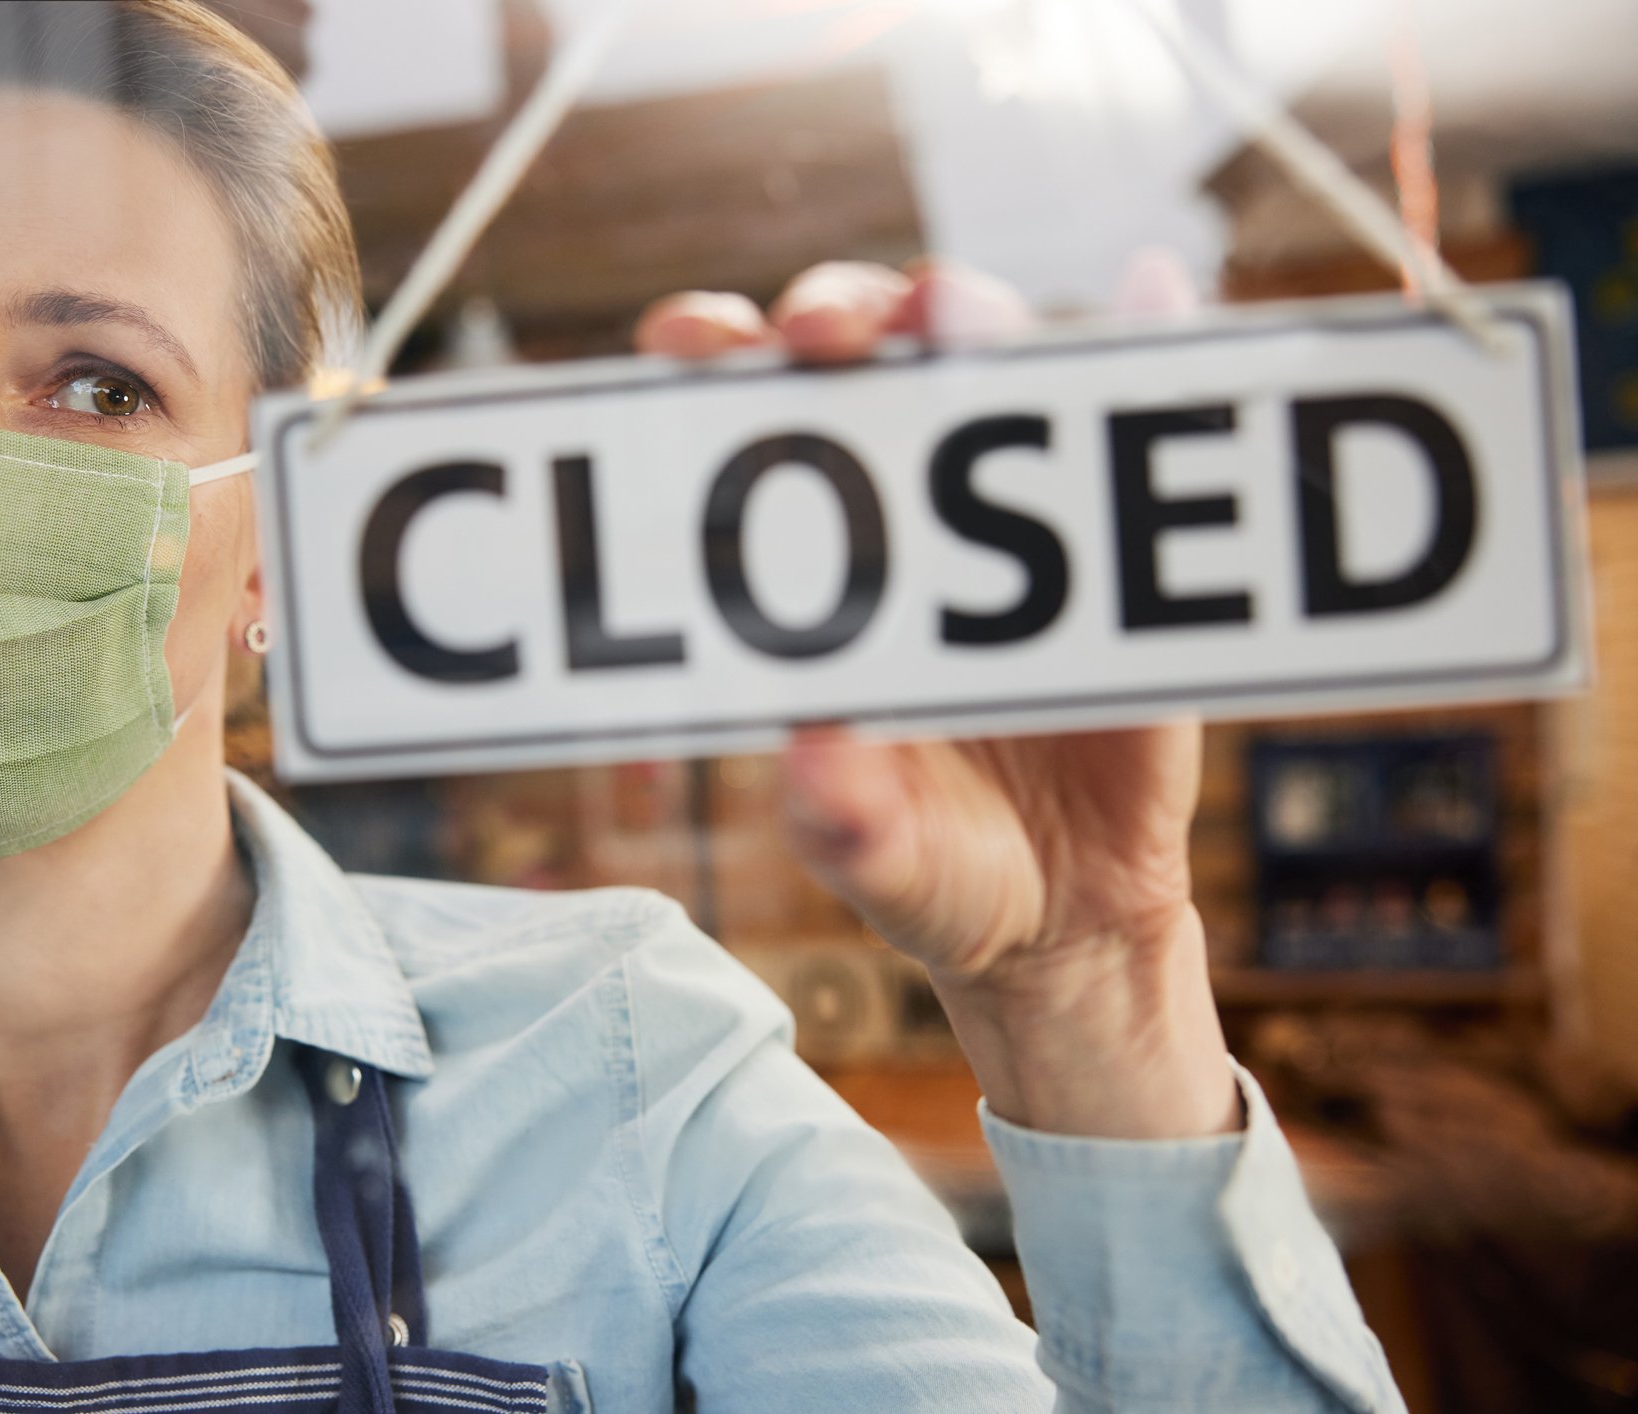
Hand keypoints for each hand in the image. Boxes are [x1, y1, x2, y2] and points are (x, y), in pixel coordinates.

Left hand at [635, 256, 1239, 1138]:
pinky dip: (1150, 337)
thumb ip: (841, 819)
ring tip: (953, 318)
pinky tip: (1156, 284)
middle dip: (836, 314)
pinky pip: (1139, 416)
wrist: (1074, 916)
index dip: (712, 360)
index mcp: (811, 574)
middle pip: (864, 357)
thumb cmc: (937, 870)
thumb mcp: (876, 860)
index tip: (686, 336)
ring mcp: (1018, 512)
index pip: (745, 428)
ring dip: (967, 317)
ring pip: (989, 362)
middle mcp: (905, 514)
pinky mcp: (1123, 536)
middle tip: (822, 331)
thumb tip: (815, 752)